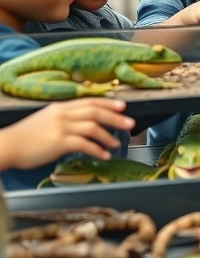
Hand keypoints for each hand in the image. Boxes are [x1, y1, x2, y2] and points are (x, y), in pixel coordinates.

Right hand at [0, 99, 134, 169]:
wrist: (7, 146)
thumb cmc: (25, 137)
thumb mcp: (46, 120)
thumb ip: (64, 118)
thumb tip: (83, 123)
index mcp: (60, 107)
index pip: (89, 101)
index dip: (108, 103)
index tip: (122, 106)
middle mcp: (62, 114)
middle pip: (95, 112)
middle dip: (115, 117)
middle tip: (130, 123)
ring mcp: (61, 127)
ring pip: (93, 128)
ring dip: (108, 136)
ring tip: (116, 144)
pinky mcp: (59, 142)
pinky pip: (85, 145)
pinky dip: (97, 150)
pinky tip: (104, 155)